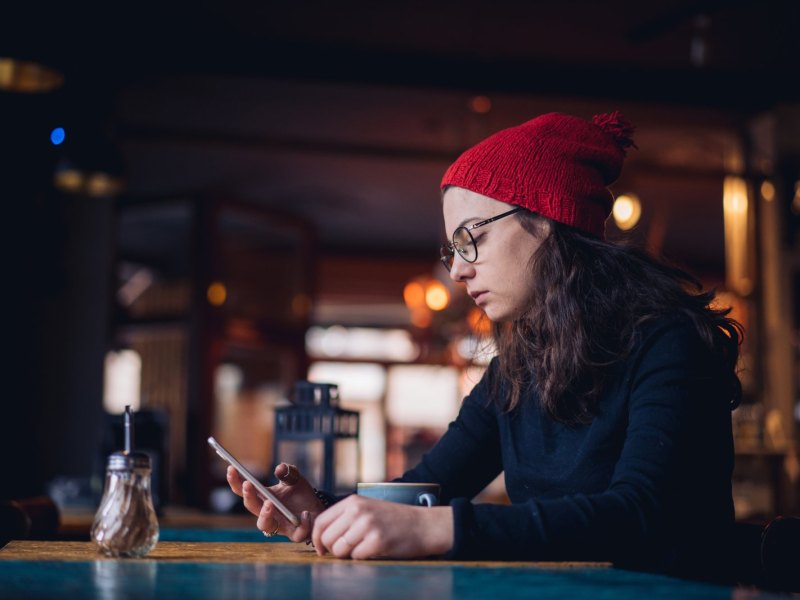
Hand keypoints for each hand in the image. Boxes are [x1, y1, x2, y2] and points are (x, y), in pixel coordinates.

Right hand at [226, 463, 325, 541]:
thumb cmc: (300, 494)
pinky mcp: (295, 534)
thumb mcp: (295, 478)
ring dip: (264, 515)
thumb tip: (279, 469)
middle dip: (248, 496)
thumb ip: (288, 471)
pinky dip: (300, 524)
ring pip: (264, 526)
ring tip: (269, 503)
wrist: (317, 508)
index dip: (235, 481)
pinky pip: (295, 534)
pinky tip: (304, 514)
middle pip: (251, 507)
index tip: (231, 468)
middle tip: (248, 484)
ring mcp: (279, 525)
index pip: (243, 490)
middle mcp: (267, 513)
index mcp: (263, 498)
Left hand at [311, 495, 453, 558]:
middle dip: (333, 550)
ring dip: (347, 555)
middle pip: (327, 538)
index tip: (322, 549)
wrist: (424, 525)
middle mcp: (358, 510)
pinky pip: (356, 557)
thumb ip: (346, 517)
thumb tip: (321, 537)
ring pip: (339, 549)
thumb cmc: (394, 520)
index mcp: (353, 501)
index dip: (317, 539)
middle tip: (346, 552)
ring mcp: (368, 525)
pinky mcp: (377, 541)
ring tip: (362, 549)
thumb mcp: (368, 508)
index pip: (321, 522)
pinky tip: (374, 550)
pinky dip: (362, 558)